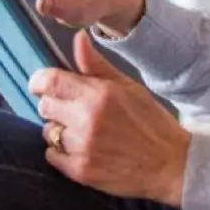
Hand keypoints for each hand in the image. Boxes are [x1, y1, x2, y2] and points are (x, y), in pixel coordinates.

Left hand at [30, 30, 191, 204]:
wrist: (168, 163)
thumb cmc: (150, 120)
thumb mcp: (128, 86)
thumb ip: (96, 65)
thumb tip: (78, 38)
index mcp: (99, 94)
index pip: (51, 82)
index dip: (40, 81)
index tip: (42, 83)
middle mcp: (87, 120)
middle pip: (45, 106)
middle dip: (54, 104)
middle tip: (71, 108)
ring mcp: (82, 148)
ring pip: (48, 131)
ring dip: (60, 128)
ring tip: (83, 130)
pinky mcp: (79, 171)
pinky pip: (52, 155)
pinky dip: (61, 150)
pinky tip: (82, 147)